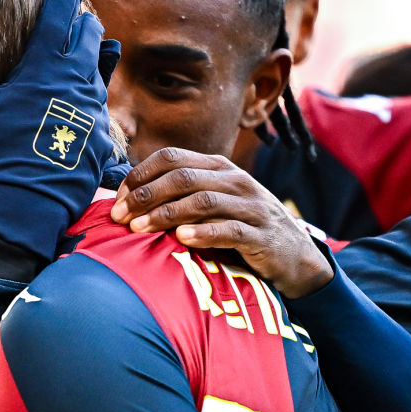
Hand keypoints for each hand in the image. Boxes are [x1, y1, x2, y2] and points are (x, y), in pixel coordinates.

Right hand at [0, 0, 125, 259]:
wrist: (23, 209)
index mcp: (48, 66)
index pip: (63, 14)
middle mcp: (79, 84)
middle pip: (92, 40)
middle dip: (85, 25)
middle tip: (81, 19)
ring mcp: (93, 115)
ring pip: (100, 76)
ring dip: (95, 62)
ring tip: (95, 54)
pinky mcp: (99, 145)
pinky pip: (103, 118)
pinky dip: (96, 107)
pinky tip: (91, 112)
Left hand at [109, 151, 333, 298]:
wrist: (293, 254)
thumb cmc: (240, 227)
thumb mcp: (213, 203)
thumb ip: (180, 195)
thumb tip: (128, 199)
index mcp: (218, 167)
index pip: (172, 157)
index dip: (140, 175)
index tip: (117, 199)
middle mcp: (235, 180)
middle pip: (183, 177)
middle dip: (145, 195)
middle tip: (119, 217)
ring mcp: (250, 206)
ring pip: (203, 200)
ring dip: (166, 214)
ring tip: (139, 229)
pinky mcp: (261, 234)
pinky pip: (230, 230)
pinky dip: (203, 232)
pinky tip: (181, 238)